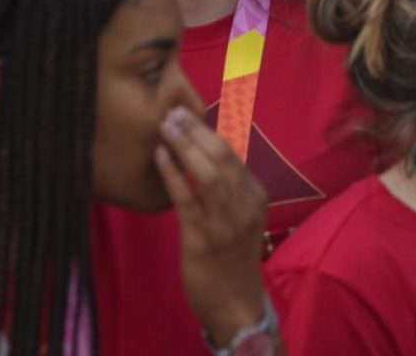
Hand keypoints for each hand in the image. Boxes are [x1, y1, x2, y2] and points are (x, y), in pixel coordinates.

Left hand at [155, 105, 270, 346]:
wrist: (236, 305)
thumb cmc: (233, 256)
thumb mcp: (240, 216)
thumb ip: (229, 186)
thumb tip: (204, 149)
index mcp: (255, 196)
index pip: (233, 153)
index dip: (209, 129)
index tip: (188, 110)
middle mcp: (244, 206)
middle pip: (222, 157)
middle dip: (196, 130)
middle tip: (173, 111)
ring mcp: (225, 223)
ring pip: (208, 174)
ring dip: (185, 145)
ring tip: (165, 126)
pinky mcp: (203, 240)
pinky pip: (187, 199)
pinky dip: (173, 173)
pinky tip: (160, 156)